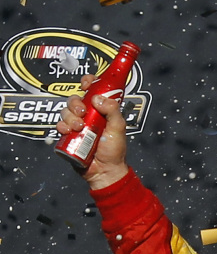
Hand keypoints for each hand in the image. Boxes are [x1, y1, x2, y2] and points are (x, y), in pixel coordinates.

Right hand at [55, 74, 128, 188]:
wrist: (105, 171)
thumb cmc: (114, 151)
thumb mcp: (119, 128)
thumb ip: (113, 110)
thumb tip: (98, 98)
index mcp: (102, 110)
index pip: (93, 89)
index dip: (88, 82)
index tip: (87, 84)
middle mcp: (89, 115)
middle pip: (75, 99)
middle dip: (76, 103)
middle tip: (83, 113)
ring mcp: (77, 124)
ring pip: (66, 111)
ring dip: (70, 117)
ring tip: (79, 127)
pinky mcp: (68, 135)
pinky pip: (59, 124)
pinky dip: (62, 126)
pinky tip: (69, 132)